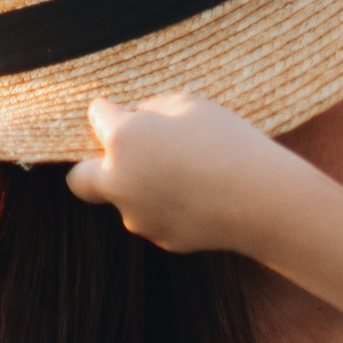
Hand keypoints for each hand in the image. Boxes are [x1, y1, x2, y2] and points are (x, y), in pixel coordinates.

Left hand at [69, 92, 289, 250]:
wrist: (263, 200)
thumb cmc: (229, 142)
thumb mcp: (190, 104)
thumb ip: (152, 110)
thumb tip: (137, 119)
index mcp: (122, 140)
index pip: (96, 117)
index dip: (111, 111)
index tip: (123, 110)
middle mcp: (118, 182)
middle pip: (79, 179)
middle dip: (92, 164)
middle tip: (124, 154)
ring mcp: (137, 216)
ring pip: (122, 198)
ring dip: (138, 185)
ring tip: (185, 172)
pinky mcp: (161, 238)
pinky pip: (153, 216)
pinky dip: (166, 205)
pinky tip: (200, 195)